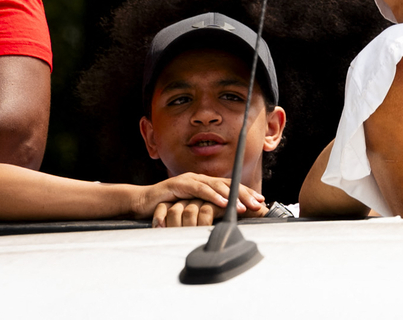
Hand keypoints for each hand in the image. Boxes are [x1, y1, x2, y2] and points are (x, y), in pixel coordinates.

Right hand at [134, 172, 263, 221]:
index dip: (245, 193)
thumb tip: (225, 221)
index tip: (260, 202)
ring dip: (232, 196)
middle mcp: (199, 179)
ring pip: (216, 185)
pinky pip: (198, 189)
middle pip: (227, 184)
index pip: (229, 187)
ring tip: (244, 206)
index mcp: (204, 185)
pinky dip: (212, 195)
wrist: (142, 203)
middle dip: (245, 194)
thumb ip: (205, 212)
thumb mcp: (191, 210)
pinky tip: (222, 201)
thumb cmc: (167, 208)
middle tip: (258, 204)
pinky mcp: (178, 184)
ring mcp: (189, 180)